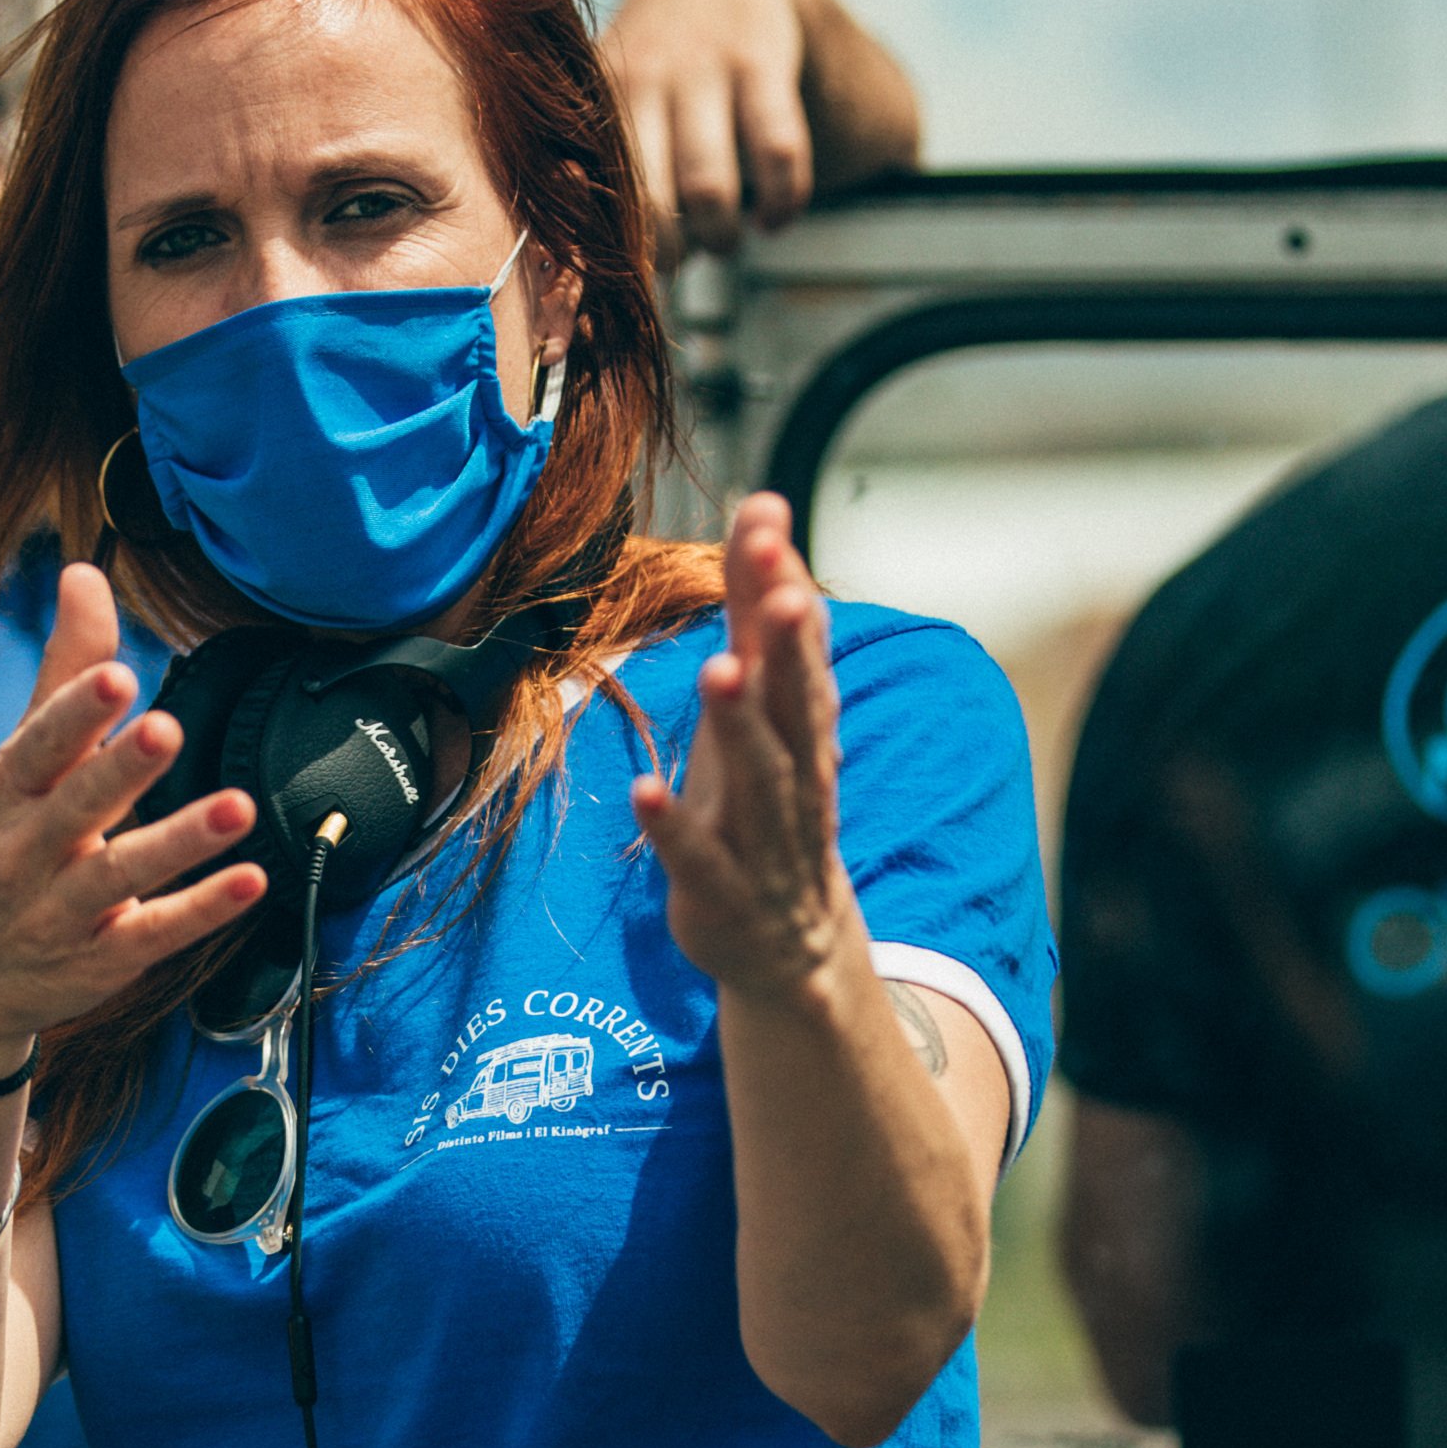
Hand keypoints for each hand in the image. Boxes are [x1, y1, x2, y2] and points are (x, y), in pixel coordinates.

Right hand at [0, 563, 264, 1074]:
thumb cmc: (4, 845)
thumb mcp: (23, 762)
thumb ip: (65, 672)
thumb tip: (84, 573)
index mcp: (11, 790)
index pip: (40, 746)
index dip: (75, 712)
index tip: (116, 673)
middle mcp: (30, 848)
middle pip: (77, 805)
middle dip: (119, 767)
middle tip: (165, 728)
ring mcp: (63, 909)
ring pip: (122, 874)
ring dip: (181, 840)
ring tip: (238, 807)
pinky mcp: (101, 958)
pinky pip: (154, 933)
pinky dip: (202, 908)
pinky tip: (251, 881)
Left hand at [602, 0, 818, 253]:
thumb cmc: (652, 65)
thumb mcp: (610, 94)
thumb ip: (594, 162)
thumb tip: (588, 271)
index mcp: (595, 98)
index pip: (591, 196)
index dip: (611, 253)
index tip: (628, 286)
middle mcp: (640, 77)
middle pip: (646, 202)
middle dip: (669, 254)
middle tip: (681, 261)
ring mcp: (701, 67)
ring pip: (708, 187)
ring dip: (721, 236)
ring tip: (726, 241)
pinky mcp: (761, 61)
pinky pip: (778, 153)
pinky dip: (782, 201)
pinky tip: (775, 216)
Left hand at [633, 494, 852, 994]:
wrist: (791, 942)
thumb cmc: (767, 798)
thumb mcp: (762, 700)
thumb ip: (757, 607)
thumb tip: (763, 504)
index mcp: (802, 721)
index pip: (799, 645)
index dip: (784, 586)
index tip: (769, 523)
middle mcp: (795, 773)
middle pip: (795, 704)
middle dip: (787, 647)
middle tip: (779, 588)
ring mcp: (764, 837)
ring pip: (760, 777)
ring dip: (739, 724)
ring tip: (717, 669)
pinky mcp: (722, 891)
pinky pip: (699, 858)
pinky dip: (674, 827)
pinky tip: (645, 790)